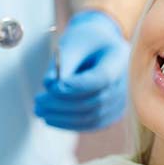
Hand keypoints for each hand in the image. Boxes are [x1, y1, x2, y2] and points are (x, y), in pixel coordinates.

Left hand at [35, 10, 129, 130]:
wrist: (101, 46)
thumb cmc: (85, 40)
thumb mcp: (73, 43)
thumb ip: (62, 64)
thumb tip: (50, 86)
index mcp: (119, 59)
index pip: (102, 79)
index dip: (77, 87)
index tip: (52, 88)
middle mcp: (125, 83)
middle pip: (95, 101)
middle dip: (63, 104)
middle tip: (38, 101)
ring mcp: (120, 101)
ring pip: (92, 116)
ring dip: (63, 117)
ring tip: (40, 110)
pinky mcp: (112, 113)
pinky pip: (91, 123)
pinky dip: (70, 124)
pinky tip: (51, 118)